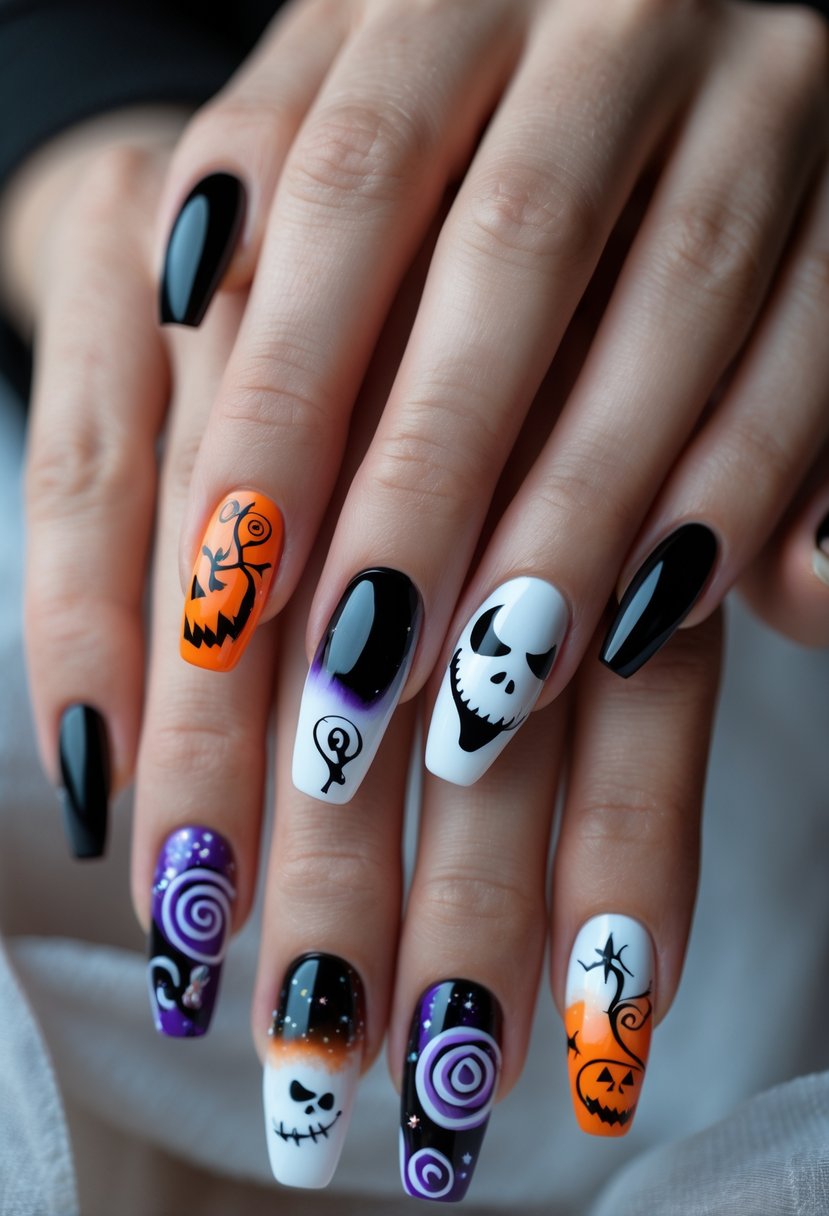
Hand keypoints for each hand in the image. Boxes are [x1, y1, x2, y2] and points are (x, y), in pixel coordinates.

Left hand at [150, 0, 828, 798]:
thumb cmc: (482, 78)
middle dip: (432, 475)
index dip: (286, 387)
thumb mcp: (363, 69)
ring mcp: (757, 96)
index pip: (350, 182)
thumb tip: (183, 289)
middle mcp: (617, 23)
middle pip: (515, 252)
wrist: (669, 1)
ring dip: (584, 508)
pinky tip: (663, 607)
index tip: (232, 567)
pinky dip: (740, 481)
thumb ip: (278, 158)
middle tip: (362, 659)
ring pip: (677, 305)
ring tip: (500, 674)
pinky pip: (810, 347)